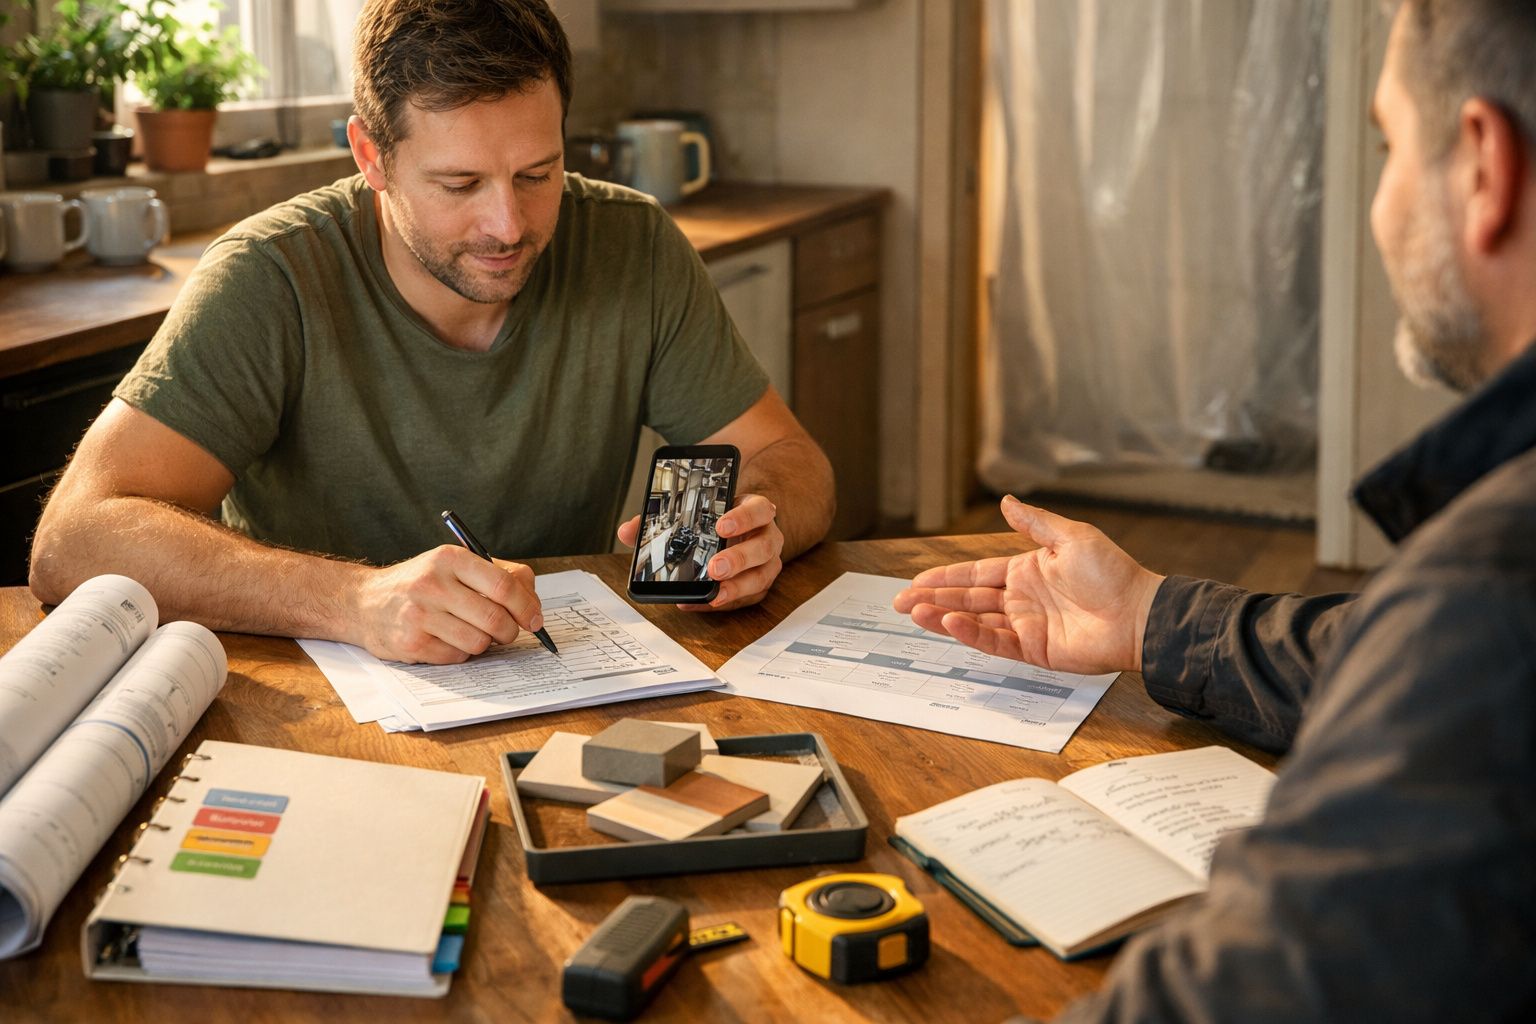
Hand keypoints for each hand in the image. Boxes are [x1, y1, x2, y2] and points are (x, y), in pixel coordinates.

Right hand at [348, 545, 543, 663]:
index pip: (503, 584)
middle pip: (495, 618)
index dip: (526, 606)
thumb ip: (498, 576)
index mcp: (450, 558)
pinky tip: (447, 639)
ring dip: (483, 643)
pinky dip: (460, 653)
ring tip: (471, 632)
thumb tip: (534, 605)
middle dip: (510, 632)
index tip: (535, 620)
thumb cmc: (421, 584)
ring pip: (478, 642)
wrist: (365, 602)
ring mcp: (420, 615)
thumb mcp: (455, 566)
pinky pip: (457, 657)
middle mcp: (433, 584)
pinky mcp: (411, 643)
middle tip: (508, 633)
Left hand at [616, 493, 784, 610]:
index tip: (721, 526)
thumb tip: (627, 531)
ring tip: (715, 593)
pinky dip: (726, 603)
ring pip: (762, 576)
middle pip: (763, 546)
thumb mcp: (696, 511)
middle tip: (716, 567)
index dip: (744, 518)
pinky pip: (748, 598)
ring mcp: (767, 563)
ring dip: (738, 587)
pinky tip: (703, 602)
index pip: (759, 509)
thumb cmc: (717, 521)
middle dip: (740, 558)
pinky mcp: (760, 586)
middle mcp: (767, 536)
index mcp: (755, 510)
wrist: (740, 532)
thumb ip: (661, 519)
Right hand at [892, 496, 1163, 673]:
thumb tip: (1007, 501)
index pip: (975, 574)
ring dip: (944, 617)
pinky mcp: (1034, 650)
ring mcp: (1025, 626)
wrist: (1138, 613)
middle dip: (932, 599)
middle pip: (967, 598)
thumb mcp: (1071, 537)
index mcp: (1026, 572)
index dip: (944, 577)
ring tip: (915, 613)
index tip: (916, 581)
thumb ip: (1034, 523)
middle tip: (900, 602)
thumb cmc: (1113, 573)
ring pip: (974, 621)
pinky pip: (995, 641)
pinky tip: (951, 622)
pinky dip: (971, 633)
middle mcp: (1021, 599)